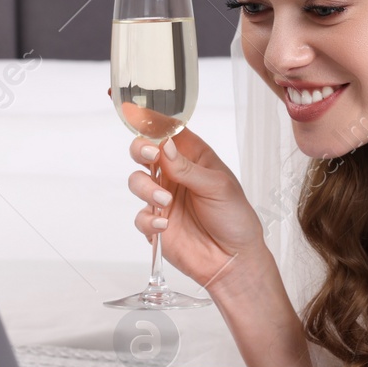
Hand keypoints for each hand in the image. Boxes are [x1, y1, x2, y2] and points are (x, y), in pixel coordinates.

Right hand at [112, 97, 265, 289]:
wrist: (235, 260)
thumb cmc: (235, 218)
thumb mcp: (219, 187)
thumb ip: (188, 168)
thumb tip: (165, 146)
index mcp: (193, 156)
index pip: (168, 130)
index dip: (149, 117)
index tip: (132, 105)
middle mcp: (174, 173)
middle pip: (143, 151)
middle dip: (140, 149)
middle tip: (150, 156)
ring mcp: (162, 198)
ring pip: (136, 181)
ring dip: (146, 188)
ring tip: (165, 201)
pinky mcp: (155, 224)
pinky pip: (140, 216)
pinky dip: (148, 219)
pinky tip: (165, 225)